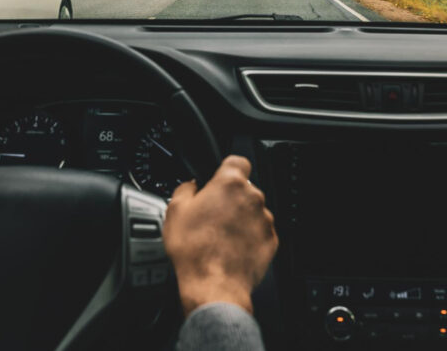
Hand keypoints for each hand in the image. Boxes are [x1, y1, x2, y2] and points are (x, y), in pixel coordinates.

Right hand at [164, 155, 277, 316]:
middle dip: (230, 199)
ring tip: (220, 238)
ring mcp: (264, 219)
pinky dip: (249, 238)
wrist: (214, 285)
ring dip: (240, 219)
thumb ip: (185, 189)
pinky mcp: (271, 240)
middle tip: (211, 216)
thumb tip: (191, 186)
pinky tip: (231, 249)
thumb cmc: (195, 250)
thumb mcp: (174, 211)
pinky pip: (259, 232)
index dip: (226, 169)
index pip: (237, 161)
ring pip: (252, 211)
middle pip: (244, 189)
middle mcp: (252, 197)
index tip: (219, 179)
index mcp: (230, 184)